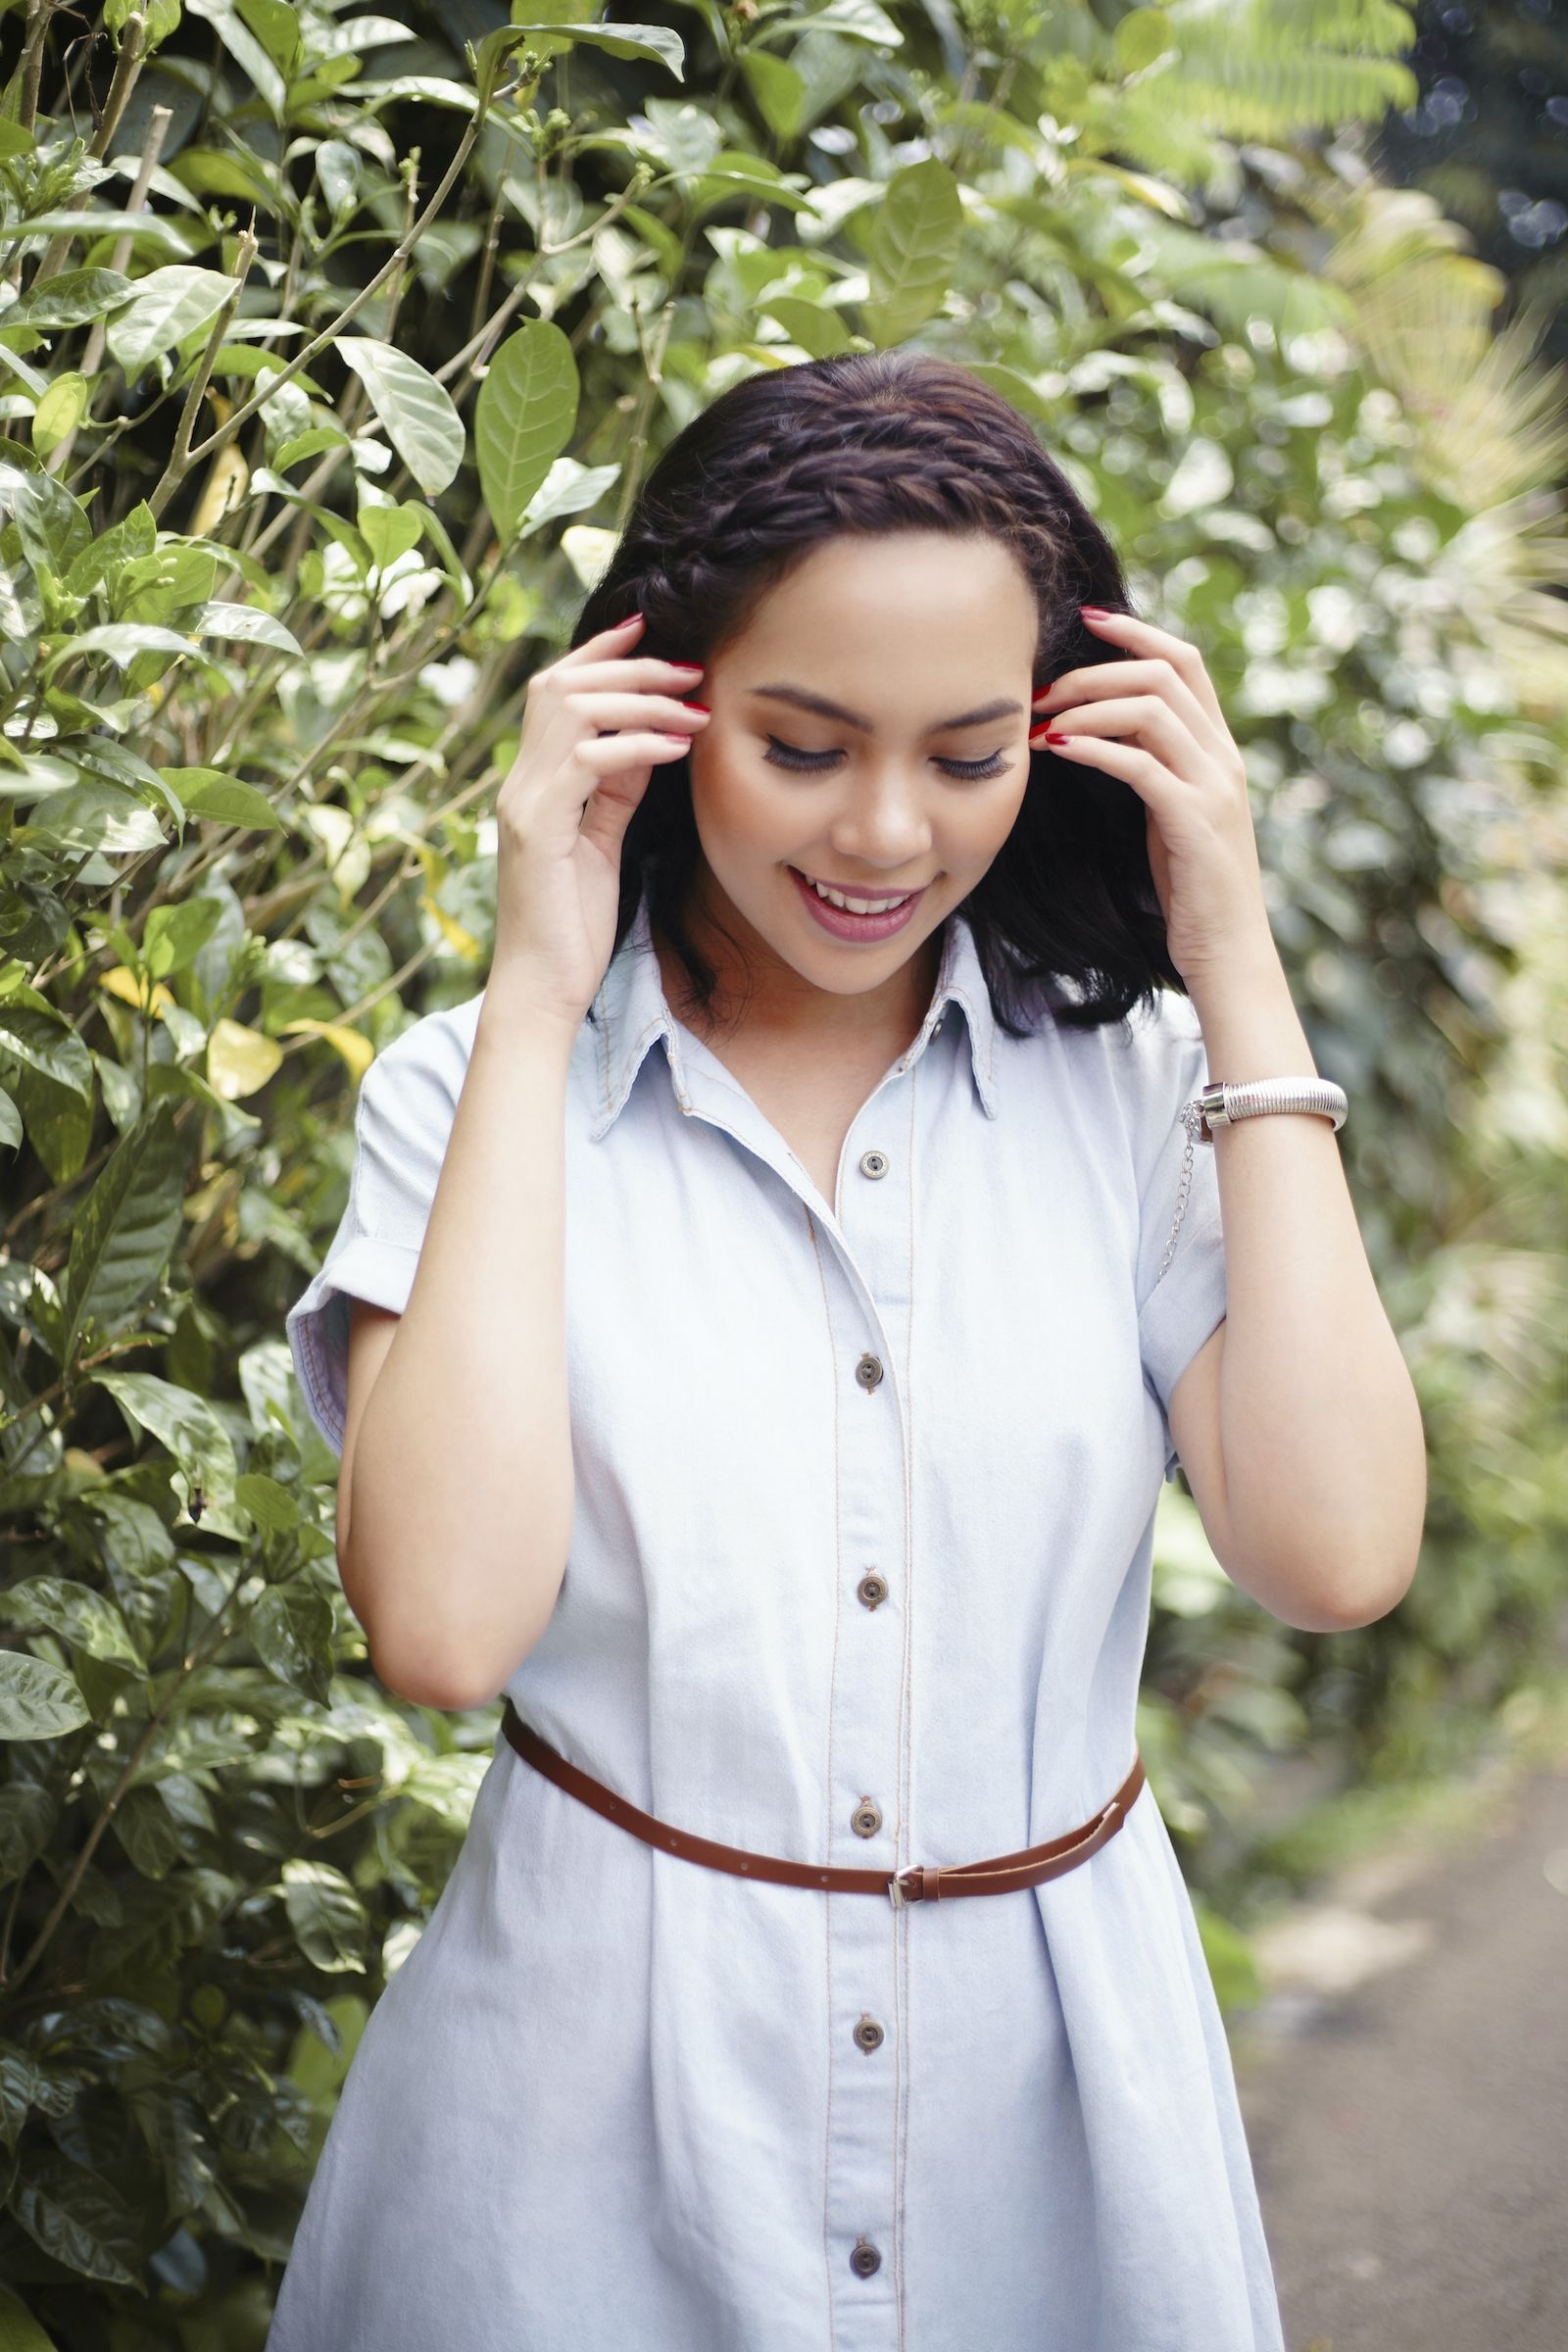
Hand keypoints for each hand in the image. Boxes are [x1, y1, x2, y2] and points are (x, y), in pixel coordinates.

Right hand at [487, 610, 709, 1033]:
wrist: (543, 988)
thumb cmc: (574, 924)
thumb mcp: (601, 842)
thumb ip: (614, 789)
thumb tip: (648, 739)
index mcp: (534, 782)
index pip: (556, 693)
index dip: (600, 655)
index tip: (650, 631)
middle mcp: (520, 782)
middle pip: (561, 685)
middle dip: (630, 667)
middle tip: (691, 669)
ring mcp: (524, 802)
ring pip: (570, 709)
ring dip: (639, 698)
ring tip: (694, 705)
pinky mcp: (539, 828)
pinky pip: (587, 760)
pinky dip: (636, 743)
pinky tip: (677, 745)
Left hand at [1029, 607, 1276, 986]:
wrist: (1227, 951)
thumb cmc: (1190, 888)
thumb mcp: (1172, 813)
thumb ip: (1152, 766)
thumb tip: (1100, 730)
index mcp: (1219, 749)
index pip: (1186, 661)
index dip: (1137, 632)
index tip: (1087, 618)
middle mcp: (1223, 757)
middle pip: (1165, 673)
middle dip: (1096, 669)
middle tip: (1043, 689)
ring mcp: (1213, 787)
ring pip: (1152, 710)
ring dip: (1088, 706)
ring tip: (1043, 723)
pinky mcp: (1194, 822)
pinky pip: (1141, 765)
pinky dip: (1096, 748)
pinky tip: (1061, 749)